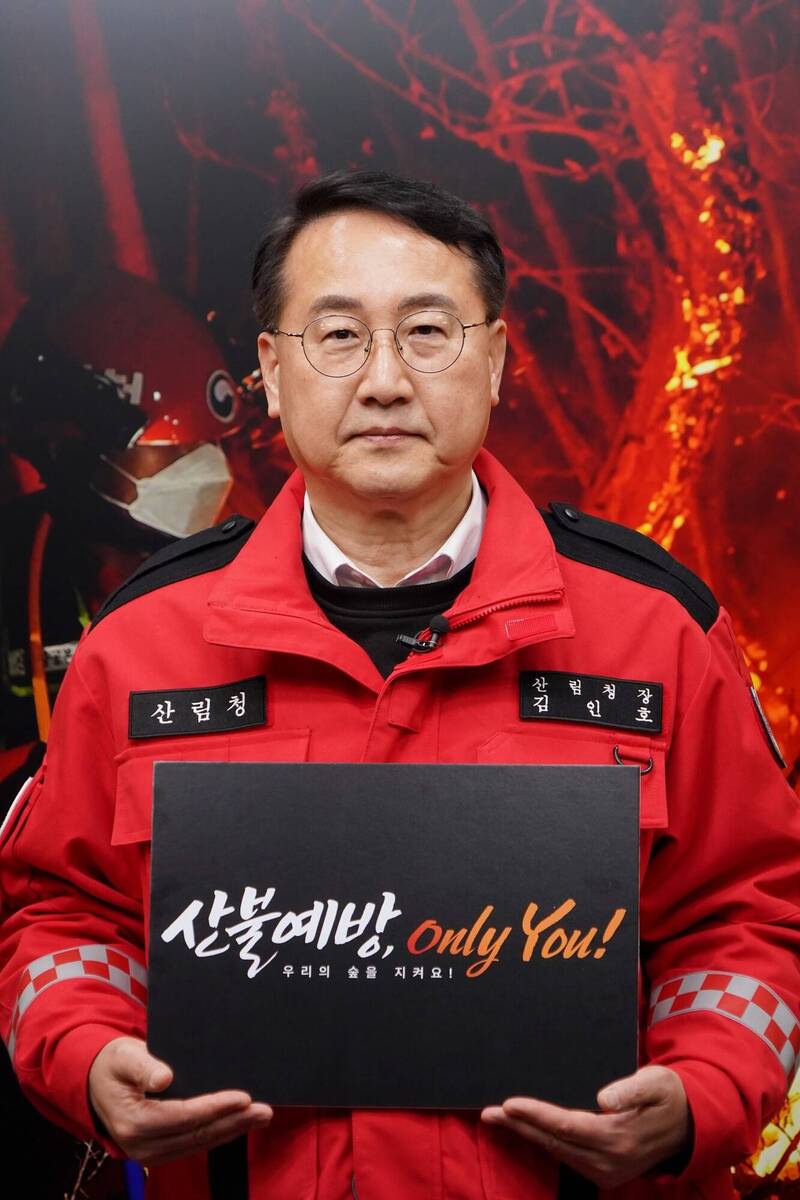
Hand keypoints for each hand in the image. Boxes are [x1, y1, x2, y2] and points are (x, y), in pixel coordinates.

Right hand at [88, 1036, 272, 1165]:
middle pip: (196, 1135)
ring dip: (232, 1130)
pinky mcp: (159, 1151)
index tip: (243, 1097)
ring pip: (198, 1144)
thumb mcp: (122, 1056)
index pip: (182, 1116)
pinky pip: (193, 1145)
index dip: (214, 1107)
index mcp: (132, 1121)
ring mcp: (150, 1153)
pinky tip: (238, 1124)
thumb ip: (143, 1065)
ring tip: (260, 1117)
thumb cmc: (112, 1064)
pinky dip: (218, 1134)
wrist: (96, 1083)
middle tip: (264, 1110)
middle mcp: (141, 1145)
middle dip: (233, 1122)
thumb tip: (165, 1077)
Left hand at [481, 1065, 689, 1188]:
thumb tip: (602, 1098)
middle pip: (554, 1142)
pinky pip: (566, 1157)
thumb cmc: (668, 1096)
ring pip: (557, 1152)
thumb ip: (630, 1090)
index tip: (510, 1104)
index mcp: (620, 1138)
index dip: (537, 1115)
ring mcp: (606, 1172)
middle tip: (488, 1113)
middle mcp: (610, 1161)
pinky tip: (527, 1131)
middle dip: (519, 1126)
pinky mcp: (604, 1174)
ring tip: (498, 1119)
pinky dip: (544, 1143)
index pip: (567, 1126)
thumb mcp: (655, 1083)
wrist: (688, 1126)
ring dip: (527, 1135)